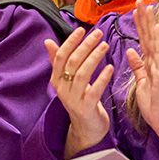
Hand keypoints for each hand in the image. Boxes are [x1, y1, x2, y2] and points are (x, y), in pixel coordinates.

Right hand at [46, 28, 114, 157]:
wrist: (86, 129)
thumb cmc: (79, 99)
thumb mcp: (67, 81)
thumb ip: (58, 61)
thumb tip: (47, 41)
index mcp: (56, 80)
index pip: (60, 57)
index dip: (70, 42)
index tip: (81, 29)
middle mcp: (62, 89)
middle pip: (72, 63)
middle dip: (85, 46)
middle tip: (98, 33)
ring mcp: (73, 100)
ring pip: (82, 74)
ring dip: (94, 58)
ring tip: (105, 45)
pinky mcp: (86, 109)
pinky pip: (94, 91)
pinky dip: (102, 78)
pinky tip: (111, 67)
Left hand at [125, 1, 158, 144]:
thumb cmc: (154, 104)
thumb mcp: (141, 82)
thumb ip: (137, 66)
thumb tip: (130, 50)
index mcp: (150, 63)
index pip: (143, 39)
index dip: (139, 24)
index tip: (135, 9)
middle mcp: (157, 61)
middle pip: (149, 35)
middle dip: (144, 18)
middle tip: (140, 0)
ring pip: (154, 40)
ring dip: (150, 23)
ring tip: (147, 7)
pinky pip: (158, 54)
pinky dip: (157, 40)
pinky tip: (155, 28)